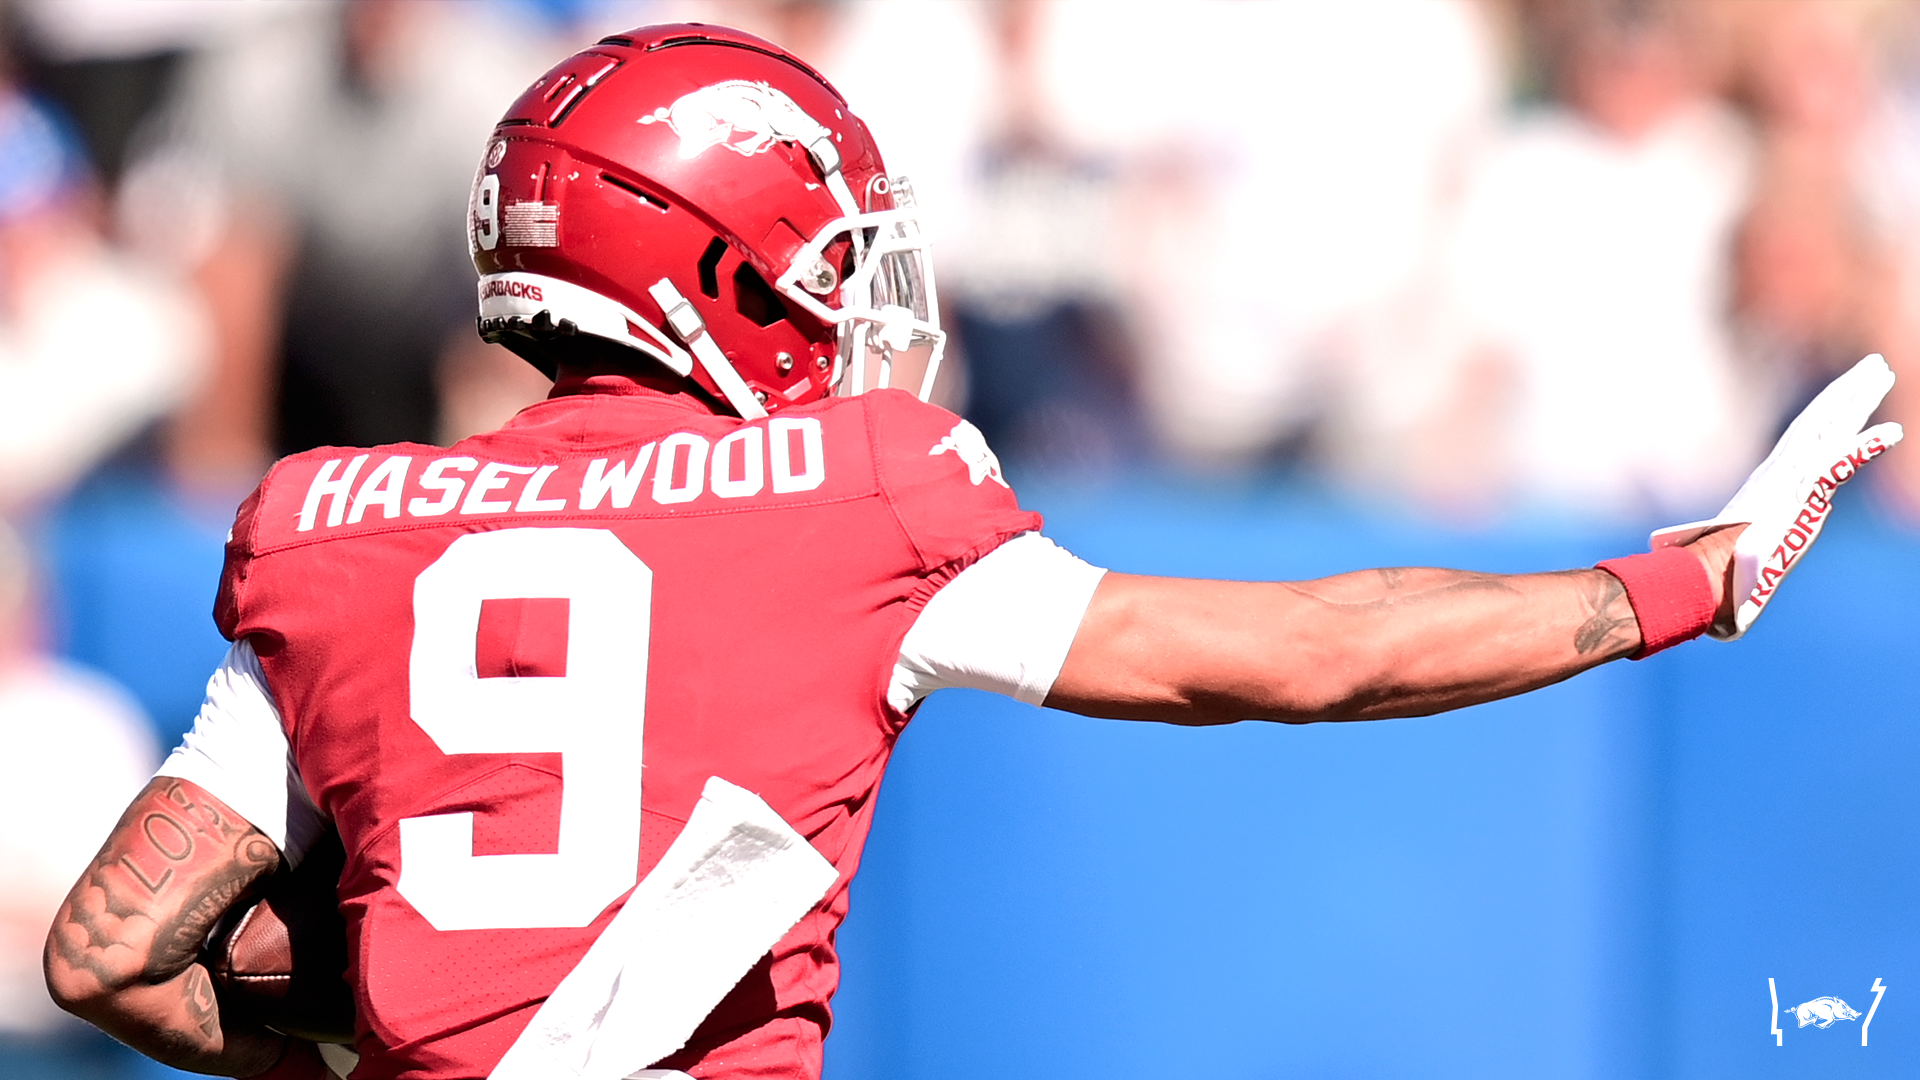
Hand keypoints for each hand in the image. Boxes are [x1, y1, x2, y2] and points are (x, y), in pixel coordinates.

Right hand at [1653, 354, 1901, 638]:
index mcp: (1769, 492)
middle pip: (1818, 427)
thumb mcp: (1740, 569)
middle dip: (1846, 395)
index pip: (1804, 444)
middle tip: (1873, 367)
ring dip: (1856, 402)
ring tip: (1881, 372)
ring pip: (1827, 433)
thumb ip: (1755, 564)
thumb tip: (1758, 561)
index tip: (1848, 395)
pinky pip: (1837, 468)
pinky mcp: (1794, 500)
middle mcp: (1779, 481)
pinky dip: (1864, 450)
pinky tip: (1893, 434)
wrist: (1700, 588)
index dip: (1827, 416)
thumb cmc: (1713, 588)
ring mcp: (1786, 487)